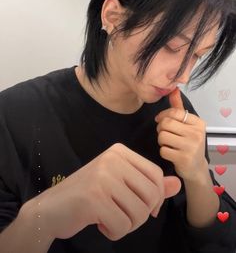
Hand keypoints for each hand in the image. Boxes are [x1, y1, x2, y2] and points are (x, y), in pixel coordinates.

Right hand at [32, 143, 180, 240]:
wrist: (51, 208)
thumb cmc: (89, 195)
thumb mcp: (121, 184)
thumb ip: (149, 184)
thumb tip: (177, 184)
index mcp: (119, 152)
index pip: (156, 174)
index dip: (156, 197)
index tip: (144, 207)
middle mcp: (112, 159)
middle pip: (151, 194)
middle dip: (142, 214)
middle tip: (123, 215)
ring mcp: (102, 176)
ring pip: (140, 212)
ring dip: (128, 224)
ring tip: (110, 218)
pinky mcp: (94, 198)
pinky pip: (122, 225)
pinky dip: (114, 232)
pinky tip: (100, 224)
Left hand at [155, 87, 207, 180]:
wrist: (196, 168)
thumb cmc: (189, 143)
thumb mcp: (187, 124)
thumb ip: (179, 107)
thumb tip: (173, 89)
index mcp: (198, 123)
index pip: (174, 112)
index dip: (163, 115)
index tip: (160, 119)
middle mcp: (196, 134)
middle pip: (166, 124)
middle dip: (161, 128)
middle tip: (164, 133)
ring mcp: (191, 147)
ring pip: (162, 136)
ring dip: (161, 140)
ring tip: (169, 143)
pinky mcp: (183, 159)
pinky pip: (163, 150)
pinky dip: (163, 151)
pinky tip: (171, 153)